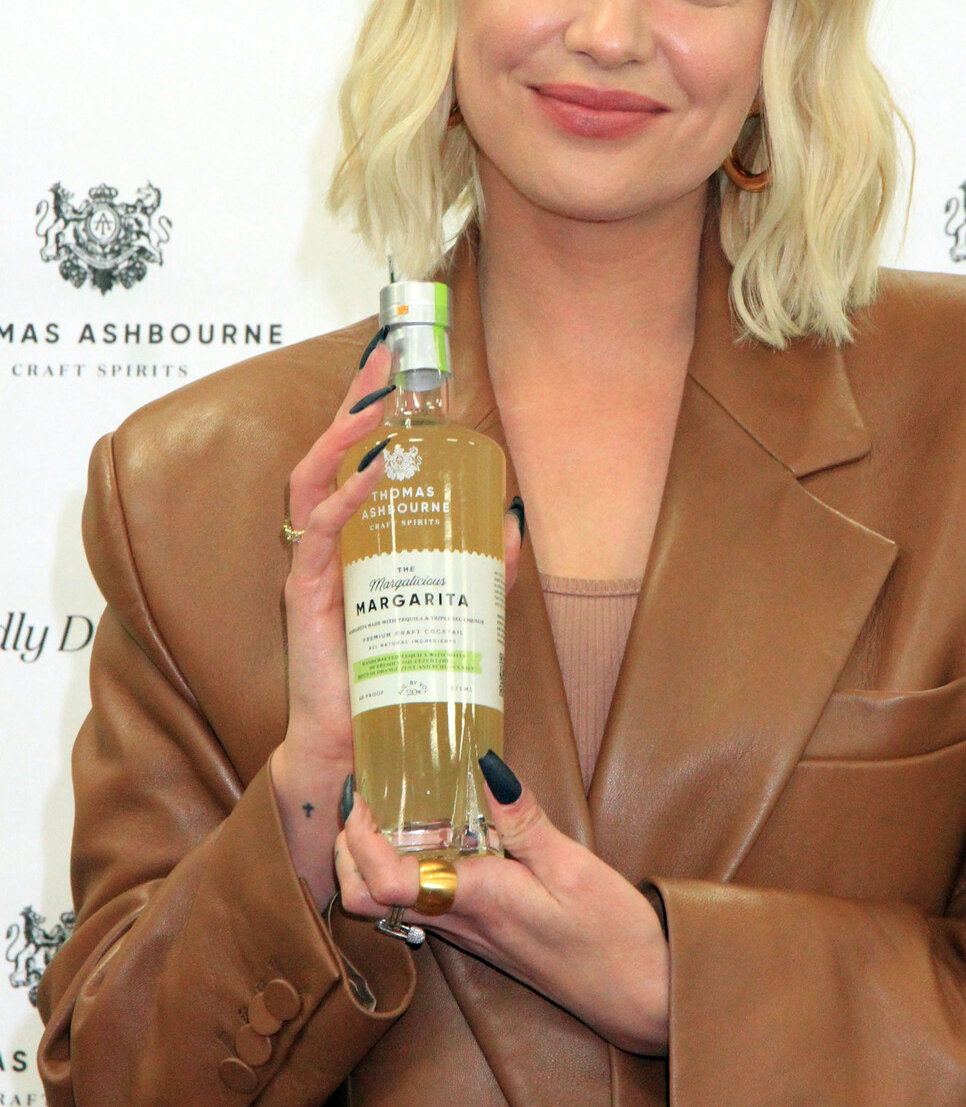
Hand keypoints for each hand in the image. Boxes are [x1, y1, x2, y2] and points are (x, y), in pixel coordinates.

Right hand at [270, 336, 521, 905]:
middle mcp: (326, 543)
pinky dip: (344, 501)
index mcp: (355, 539)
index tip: (396, 365)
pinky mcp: (307, 595)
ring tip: (376, 407)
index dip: (371, 410)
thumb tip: (517, 521)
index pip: (355, 458)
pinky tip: (368, 477)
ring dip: (343, 438)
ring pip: (312, 481)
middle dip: (356, 403)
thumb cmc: (397, 675)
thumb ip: (483, 569)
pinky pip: (318, 534)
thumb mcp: (453, 609)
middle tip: (384, 360)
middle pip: (328, 453)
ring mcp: (312, 566)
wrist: (361, 746)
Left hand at [336, 766, 670, 1056]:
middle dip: (348, 852)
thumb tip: (484, 765)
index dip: (360, 840)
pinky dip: (408, 869)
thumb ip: (524, 819)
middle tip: (361, 799)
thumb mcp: (574, 866)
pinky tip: (434, 836)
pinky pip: (425, 904)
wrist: (640, 997)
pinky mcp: (482, 934)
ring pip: (390, 905)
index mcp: (477, 901)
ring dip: (371, 860)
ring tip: (389, 807)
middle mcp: (460, 922)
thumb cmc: (612, 936)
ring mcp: (468, 933)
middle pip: (368, 900)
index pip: (386, 882)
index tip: (361, 795)